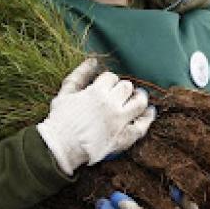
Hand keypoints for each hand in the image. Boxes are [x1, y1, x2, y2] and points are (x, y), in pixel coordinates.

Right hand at [38, 59, 155, 174]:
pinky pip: (142, 126)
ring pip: (140, 103)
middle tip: (120, 94)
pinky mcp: (123, 137)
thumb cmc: (60, 120)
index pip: (111, 78)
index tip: (106, 87)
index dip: (109, 81)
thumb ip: (79, 75)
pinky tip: (149, 113)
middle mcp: (111, 104)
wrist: (60, 147)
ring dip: (139, 98)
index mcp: (97, 92)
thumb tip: (93, 61)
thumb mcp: (65, 93)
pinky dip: (148, 118)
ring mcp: (119, 121)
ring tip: (137, 98)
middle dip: (123, 89)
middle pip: (127, 87)